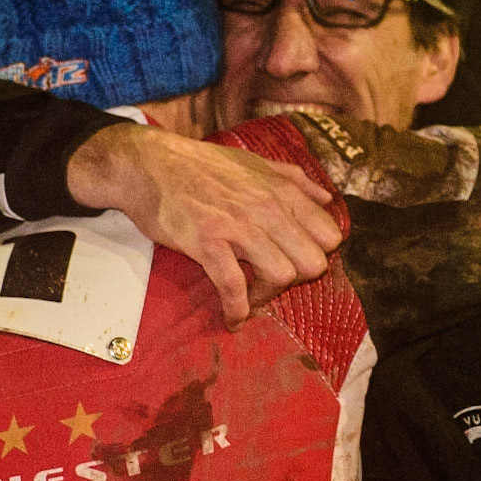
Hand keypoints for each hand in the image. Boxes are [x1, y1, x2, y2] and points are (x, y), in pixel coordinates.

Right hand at [67, 124, 342, 328]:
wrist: (151, 165)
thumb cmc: (203, 166)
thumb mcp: (257, 163)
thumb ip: (295, 180)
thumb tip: (327, 200)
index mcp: (283, 191)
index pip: (329, 236)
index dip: (316, 254)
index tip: (295, 260)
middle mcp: (268, 208)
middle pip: (313, 263)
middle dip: (297, 281)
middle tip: (272, 281)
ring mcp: (238, 227)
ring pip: (282, 276)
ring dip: (268, 296)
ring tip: (251, 296)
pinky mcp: (208, 243)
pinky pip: (234, 287)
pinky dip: (237, 310)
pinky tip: (233, 317)